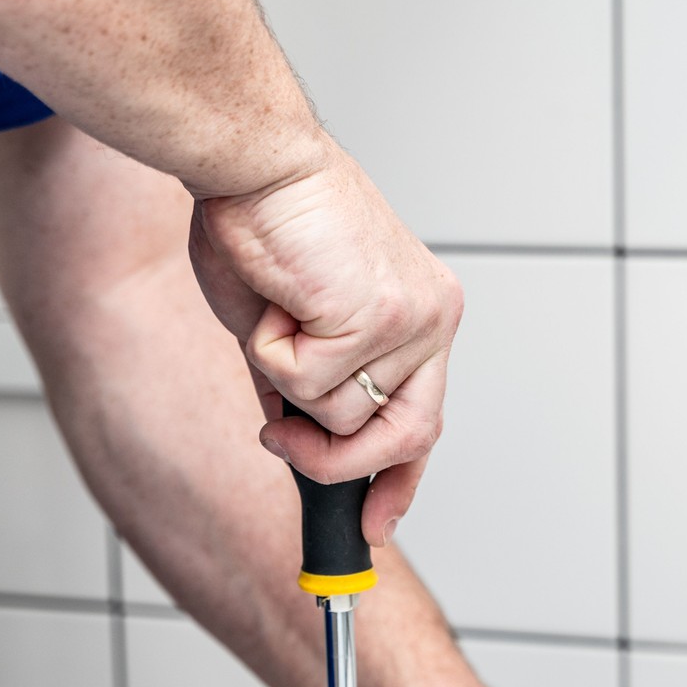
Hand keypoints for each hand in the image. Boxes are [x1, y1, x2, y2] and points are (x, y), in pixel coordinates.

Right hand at [188, 138, 461, 544]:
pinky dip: (270, 354)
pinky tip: (277, 296)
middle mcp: (433, 320)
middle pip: (404, 438)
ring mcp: (413, 322)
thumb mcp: (287, 322)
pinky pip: (306, 387)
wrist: (252, 161)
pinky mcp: (377, 320)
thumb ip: (305, 382)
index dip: (400, 480)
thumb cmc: (264, 221)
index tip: (375, 525)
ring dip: (285, 378)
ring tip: (279, 305)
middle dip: (336, 462)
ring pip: (340, 417)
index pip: (424, 419)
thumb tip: (295, 437)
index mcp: (424, 316)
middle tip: (280, 440)